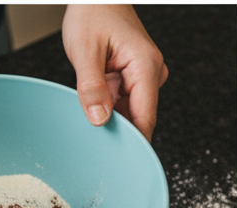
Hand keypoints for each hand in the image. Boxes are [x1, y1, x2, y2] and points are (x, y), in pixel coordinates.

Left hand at [62, 4, 167, 141]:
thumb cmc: (92, 12)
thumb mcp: (84, 49)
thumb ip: (91, 86)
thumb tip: (99, 120)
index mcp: (146, 66)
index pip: (145, 119)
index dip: (134, 144)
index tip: (122, 164)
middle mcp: (152, 73)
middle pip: (139, 118)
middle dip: (119, 131)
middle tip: (97, 145)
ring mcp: (146, 76)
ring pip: (131, 113)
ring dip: (113, 118)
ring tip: (94, 115)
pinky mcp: (137, 78)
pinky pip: (126, 103)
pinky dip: (111, 108)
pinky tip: (98, 106)